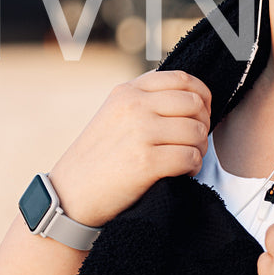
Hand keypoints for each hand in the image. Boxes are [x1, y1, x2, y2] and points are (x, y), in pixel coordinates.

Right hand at [48, 70, 210, 227]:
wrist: (70, 195)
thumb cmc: (97, 158)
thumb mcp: (114, 114)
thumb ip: (145, 100)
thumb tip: (191, 98)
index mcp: (128, 91)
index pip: (182, 79)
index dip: (202, 95)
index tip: (201, 113)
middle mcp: (134, 106)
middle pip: (194, 104)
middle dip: (203, 124)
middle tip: (195, 141)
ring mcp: (141, 132)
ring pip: (196, 131)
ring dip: (199, 148)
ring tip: (187, 158)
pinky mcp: (146, 162)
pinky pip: (190, 157)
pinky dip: (192, 167)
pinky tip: (182, 173)